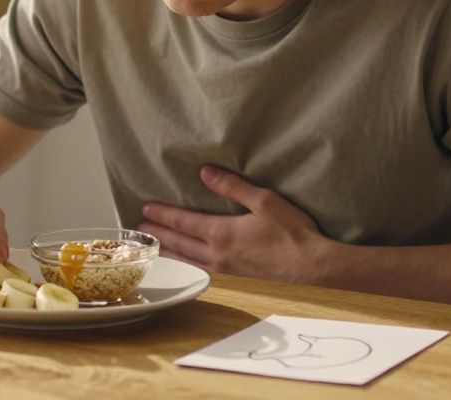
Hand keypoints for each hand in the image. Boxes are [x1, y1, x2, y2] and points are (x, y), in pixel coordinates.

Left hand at [136, 165, 337, 282]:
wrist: (312, 267)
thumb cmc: (292, 233)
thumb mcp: (264, 201)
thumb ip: (233, 187)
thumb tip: (206, 172)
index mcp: (221, 233)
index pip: (183, 221)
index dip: (163, 214)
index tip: (145, 209)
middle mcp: (218, 253)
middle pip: (179, 242)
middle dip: (158, 234)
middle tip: (138, 229)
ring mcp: (226, 269)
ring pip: (187, 258)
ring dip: (168, 251)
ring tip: (153, 247)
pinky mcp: (236, 277)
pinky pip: (201, 269)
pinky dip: (186, 263)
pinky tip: (185, 262)